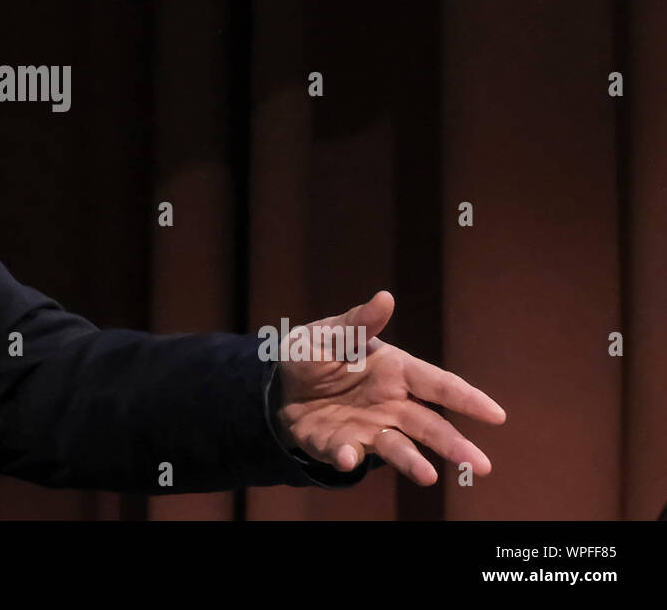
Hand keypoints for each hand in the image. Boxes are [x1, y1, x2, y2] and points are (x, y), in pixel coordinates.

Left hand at [274, 290, 505, 485]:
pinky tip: (347, 457)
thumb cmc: (315, 353)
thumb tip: (384, 299)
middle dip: (454, 444)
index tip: (496, 415)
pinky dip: (348, 457)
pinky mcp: (341, 445)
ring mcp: (369, 428)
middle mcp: (390, 404)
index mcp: (395, 371)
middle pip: (429, 425)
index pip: (437, 384)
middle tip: (481, 466)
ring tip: (428, 476)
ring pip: (398, 448)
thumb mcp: (329, 333)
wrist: (277, 384)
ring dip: (413, 462)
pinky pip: (347, 454)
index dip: (467, 398)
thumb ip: (357, 323)